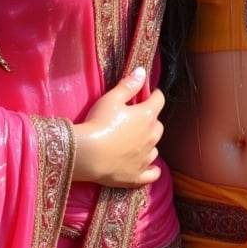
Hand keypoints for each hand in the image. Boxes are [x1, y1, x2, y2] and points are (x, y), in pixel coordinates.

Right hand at [72, 67, 164, 188]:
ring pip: (155, 147)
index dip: (154, 94)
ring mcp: (145, 157)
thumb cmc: (99, 123)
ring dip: (149, 142)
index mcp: (146, 116)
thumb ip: (129, 85)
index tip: (149, 93)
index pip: (159, 100)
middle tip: (137, 117)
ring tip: (137, 140)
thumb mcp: (111, 99)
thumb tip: (142, 71)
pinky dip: (152, 170)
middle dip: (151, 119)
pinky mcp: (137, 175)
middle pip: (158, 125)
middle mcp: (151, 137)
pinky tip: (150, 168)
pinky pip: (152, 173)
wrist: (87, 154)